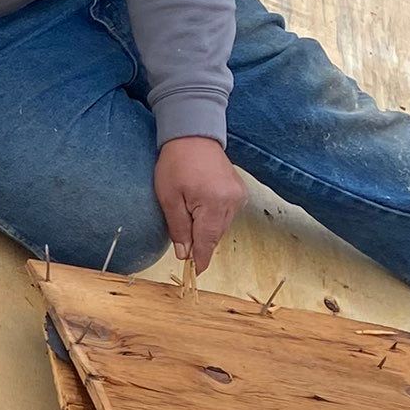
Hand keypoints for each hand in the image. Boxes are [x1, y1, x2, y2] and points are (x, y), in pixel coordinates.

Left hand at [152, 135, 244, 274]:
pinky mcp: (240, 192)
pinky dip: (214, 218)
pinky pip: (228, 214)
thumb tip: (184, 254)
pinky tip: (201, 209)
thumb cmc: (176, 164)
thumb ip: (179, 228)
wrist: (194, 137)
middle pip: (216, 235)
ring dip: (207, 229)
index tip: (196, 273)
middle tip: (184, 245)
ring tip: (190, 215)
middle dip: (201, 242)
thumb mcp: (169, 198)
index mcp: (214, 204)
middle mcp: (232, 202)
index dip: (201, 258)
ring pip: (222, 226)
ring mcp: (239, 196)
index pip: (207, 241)